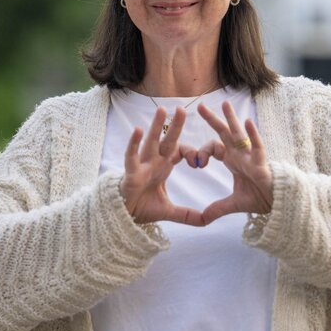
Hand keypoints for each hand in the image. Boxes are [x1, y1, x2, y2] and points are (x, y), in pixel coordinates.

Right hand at [120, 106, 204, 226]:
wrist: (125, 216)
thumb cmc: (143, 206)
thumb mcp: (169, 211)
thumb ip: (187, 215)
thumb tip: (206, 222)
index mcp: (164, 166)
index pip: (179, 151)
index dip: (190, 153)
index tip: (199, 163)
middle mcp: (154, 162)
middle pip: (167, 140)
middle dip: (175, 125)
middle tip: (182, 108)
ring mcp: (142, 165)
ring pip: (150, 142)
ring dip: (156, 126)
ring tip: (162, 110)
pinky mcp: (131, 172)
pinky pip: (132, 156)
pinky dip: (133, 144)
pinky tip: (136, 130)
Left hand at [184, 101, 272, 224]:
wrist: (278, 203)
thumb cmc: (259, 197)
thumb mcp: (233, 204)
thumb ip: (217, 209)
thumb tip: (202, 219)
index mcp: (232, 160)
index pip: (214, 147)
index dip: (203, 151)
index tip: (196, 162)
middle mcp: (240, 154)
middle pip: (224, 134)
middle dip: (213, 120)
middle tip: (200, 105)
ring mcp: (251, 157)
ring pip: (239, 135)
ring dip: (232, 119)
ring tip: (225, 104)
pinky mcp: (262, 163)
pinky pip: (257, 147)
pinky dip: (253, 135)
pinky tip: (248, 122)